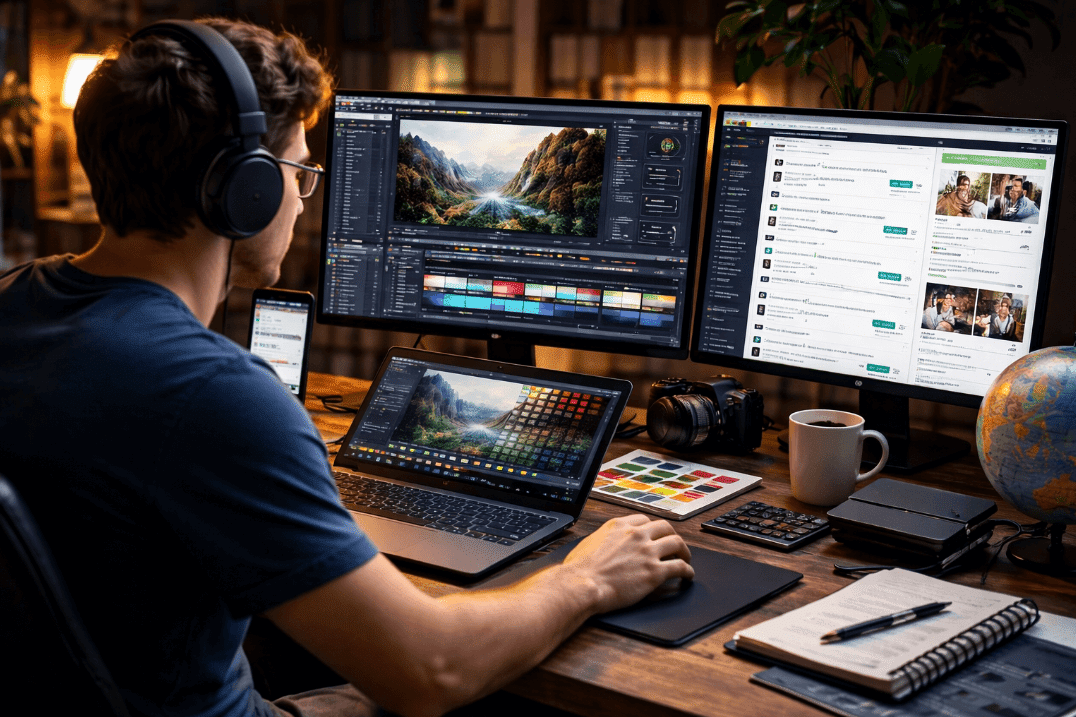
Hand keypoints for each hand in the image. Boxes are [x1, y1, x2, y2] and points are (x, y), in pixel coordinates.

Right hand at [563, 514, 692, 613]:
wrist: (582, 584)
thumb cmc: (579, 569)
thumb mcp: (588, 543)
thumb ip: (601, 539)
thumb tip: (601, 545)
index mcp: (619, 526)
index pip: (644, 519)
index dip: (652, 528)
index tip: (655, 535)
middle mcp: (636, 534)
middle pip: (665, 527)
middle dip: (672, 536)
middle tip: (674, 546)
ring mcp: (647, 552)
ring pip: (677, 543)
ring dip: (684, 551)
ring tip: (685, 559)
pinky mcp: (655, 572)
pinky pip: (680, 567)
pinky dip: (687, 571)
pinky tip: (688, 576)